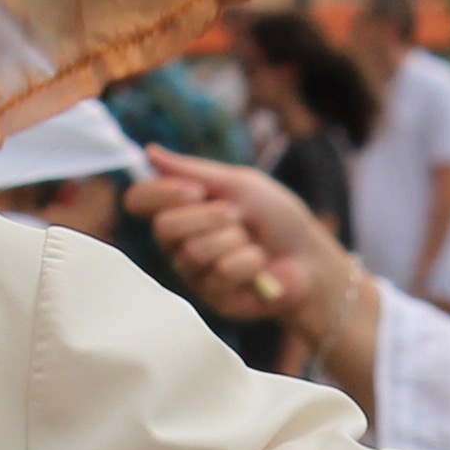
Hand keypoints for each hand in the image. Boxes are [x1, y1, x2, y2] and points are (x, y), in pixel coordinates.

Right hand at [134, 147, 368, 369]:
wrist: (310, 258)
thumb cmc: (277, 218)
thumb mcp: (239, 184)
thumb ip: (193, 170)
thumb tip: (149, 151)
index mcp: (179, 210)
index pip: (139, 200)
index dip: (160, 193)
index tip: (196, 190)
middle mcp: (177, 243)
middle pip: (163, 227)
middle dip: (208, 216)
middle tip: (238, 216)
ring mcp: (192, 273)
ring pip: (192, 252)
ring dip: (233, 239)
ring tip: (252, 242)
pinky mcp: (211, 298)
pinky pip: (219, 273)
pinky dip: (249, 262)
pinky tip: (260, 267)